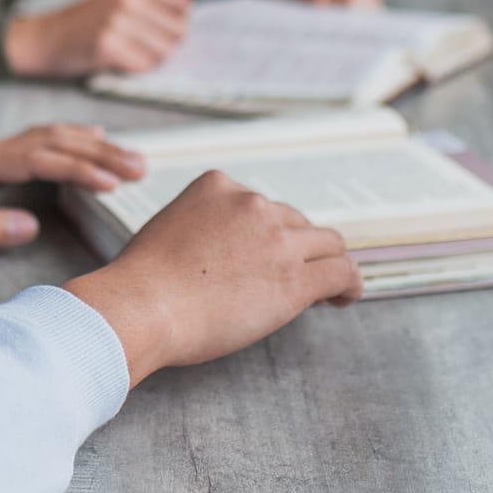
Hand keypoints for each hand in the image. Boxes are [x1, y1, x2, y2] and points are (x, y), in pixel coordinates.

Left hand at [0, 126, 146, 267]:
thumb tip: (29, 224)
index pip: (36, 160)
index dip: (76, 168)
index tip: (111, 180)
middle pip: (50, 140)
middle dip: (97, 151)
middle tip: (139, 166)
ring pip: (47, 137)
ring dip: (90, 144)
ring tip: (129, 156)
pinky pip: (38, 143)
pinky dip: (70, 141)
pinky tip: (89, 140)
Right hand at [3, 0, 193, 77]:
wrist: (41, 38)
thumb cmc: (81, 25)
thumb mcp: (115, 0)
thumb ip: (148, 7)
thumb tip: (187, 26)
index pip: (184, 4)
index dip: (180, 23)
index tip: (166, 34)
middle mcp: (127, 0)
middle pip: (179, 31)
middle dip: (169, 46)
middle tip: (147, 51)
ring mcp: (117, 22)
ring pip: (164, 51)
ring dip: (152, 61)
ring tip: (131, 57)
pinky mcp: (106, 45)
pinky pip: (142, 65)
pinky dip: (135, 69)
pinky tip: (119, 64)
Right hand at [62, 170, 360, 387]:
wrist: (142, 306)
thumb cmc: (143, 283)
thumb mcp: (170, 229)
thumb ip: (203, 230)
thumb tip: (223, 258)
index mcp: (218, 186)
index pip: (261, 206)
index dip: (268, 233)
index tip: (264, 256)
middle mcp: (252, 203)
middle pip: (295, 222)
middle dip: (295, 249)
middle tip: (288, 279)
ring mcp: (277, 239)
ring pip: (327, 243)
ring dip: (326, 263)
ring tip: (329, 287)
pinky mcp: (295, 278)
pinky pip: (342, 272)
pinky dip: (349, 283)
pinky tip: (345, 297)